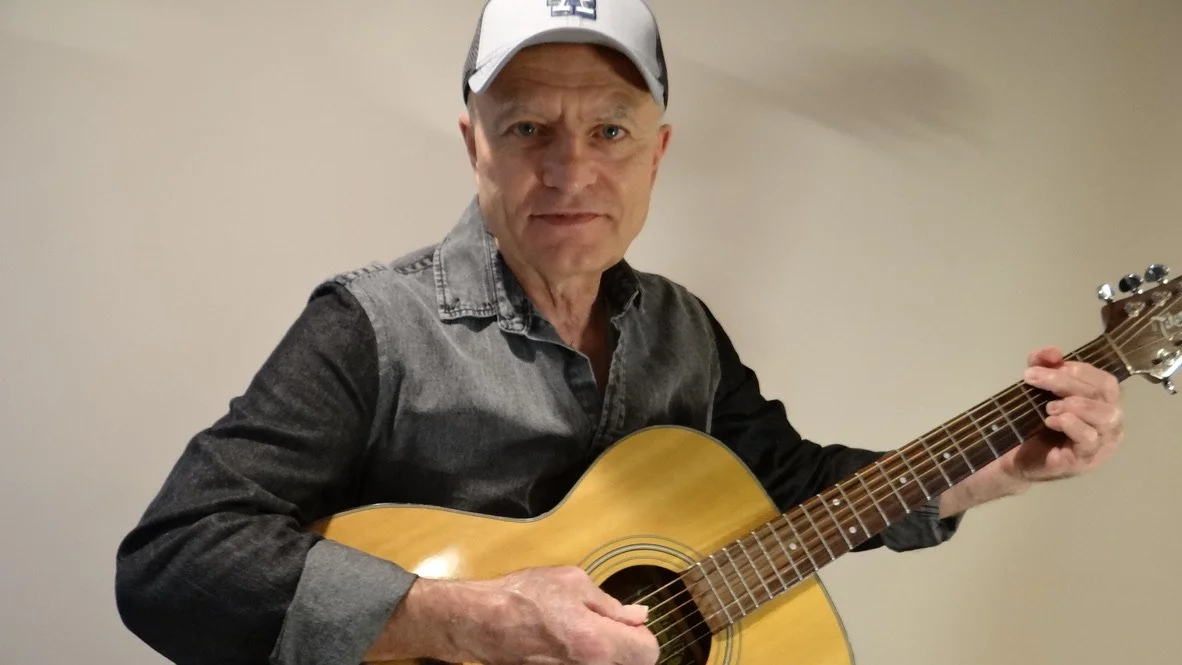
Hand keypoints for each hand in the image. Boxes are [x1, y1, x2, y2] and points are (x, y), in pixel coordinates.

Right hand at [368, 565, 658, 664]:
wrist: (482, 622)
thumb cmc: (523, 597)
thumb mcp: (573, 583)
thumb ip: (611, 604)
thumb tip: (639, 615)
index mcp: (598, 642)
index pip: (649, 651)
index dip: (642, 633)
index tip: (629, 623)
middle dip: (628, 648)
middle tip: (609, 628)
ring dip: (609, 656)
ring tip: (584, 635)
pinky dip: (588, 660)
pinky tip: (570, 644)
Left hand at [1001, 345, 1123, 482]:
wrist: (1017, 457)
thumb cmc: (1034, 423)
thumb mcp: (1037, 387)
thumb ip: (1044, 365)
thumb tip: (1052, 352)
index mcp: (1104, 403)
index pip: (1105, 380)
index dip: (1079, 369)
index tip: (1050, 366)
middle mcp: (1110, 422)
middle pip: (1103, 394)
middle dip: (1066, 381)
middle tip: (1033, 378)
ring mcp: (1102, 443)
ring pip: (1105, 415)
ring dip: (1074, 404)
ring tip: (1048, 406)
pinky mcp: (1086, 459)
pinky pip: (1089, 437)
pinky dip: (1069, 424)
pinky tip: (1050, 421)